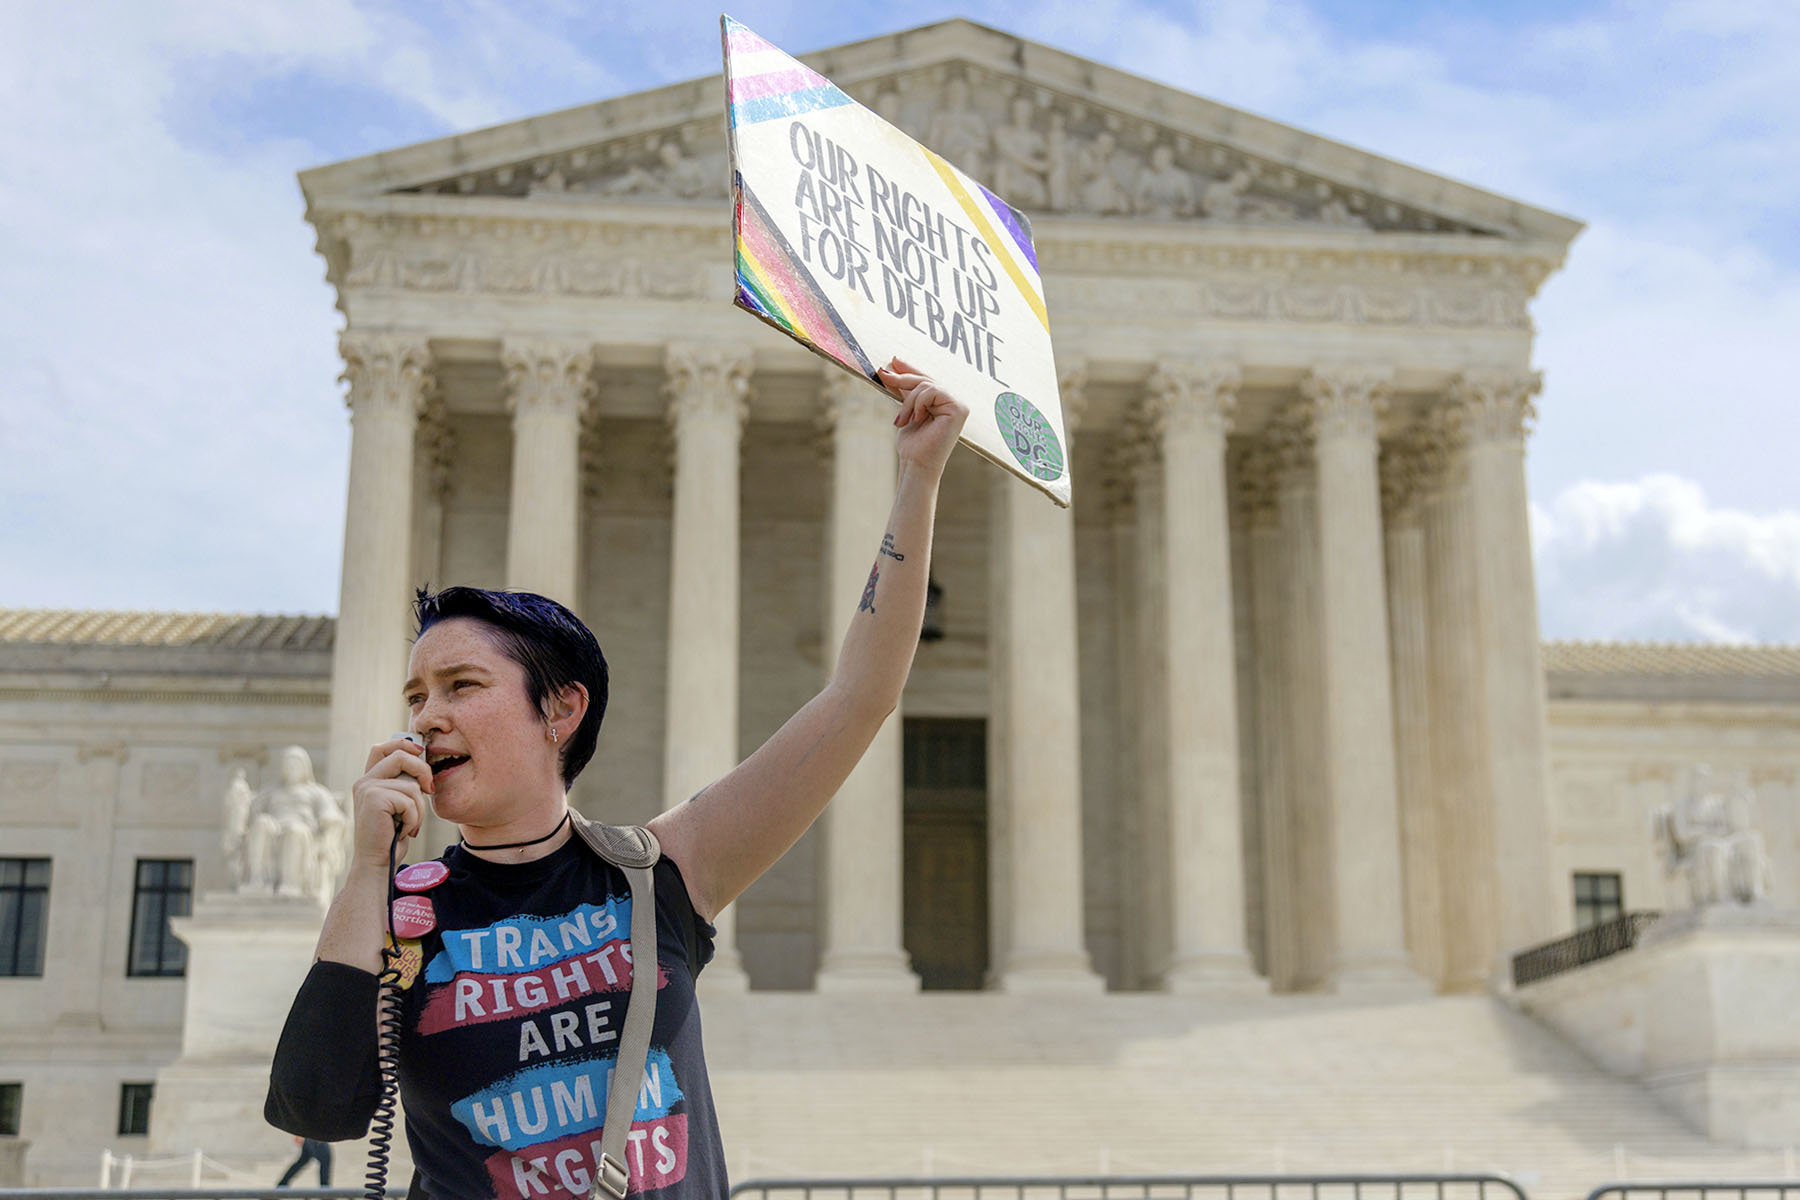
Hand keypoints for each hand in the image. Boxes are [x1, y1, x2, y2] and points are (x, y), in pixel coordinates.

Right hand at [349, 735, 432, 869]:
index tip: (421, 752)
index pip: (383, 748)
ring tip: (409, 824)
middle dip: (423, 771)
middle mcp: (364, 781)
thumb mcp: (399, 804)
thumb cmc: (392, 835)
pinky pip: (410, 801)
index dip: (404, 744)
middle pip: (401, 756)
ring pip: (411, 785)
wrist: (378, 861)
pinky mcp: (374, 798)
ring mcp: (367, 788)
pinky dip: (415, 818)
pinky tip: (403, 831)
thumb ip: (404, 783)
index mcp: (369, 780)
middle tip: (429, 790)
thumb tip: (422, 760)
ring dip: (419, 809)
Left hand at [877, 357, 968, 477]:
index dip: (911, 369)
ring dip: (908, 401)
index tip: (893, 360)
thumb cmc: (913, 444)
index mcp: (944, 403)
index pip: (927, 380)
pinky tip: (917, 418)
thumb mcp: (906, 410)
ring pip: (927, 385)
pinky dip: (919, 403)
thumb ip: (904, 390)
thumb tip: (891, 367)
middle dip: (902, 379)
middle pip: (926, 380)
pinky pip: (933, 391)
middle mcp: (954, 402)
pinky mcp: (959, 408)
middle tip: (883, 375)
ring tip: (902, 420)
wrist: (916, 463)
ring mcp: (959, 404)